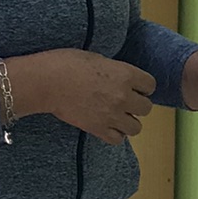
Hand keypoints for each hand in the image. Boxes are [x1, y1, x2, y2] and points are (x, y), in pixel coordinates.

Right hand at [11, 50, 154, 144]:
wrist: (46, 82)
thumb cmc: (67, 63)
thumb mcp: (97, 58)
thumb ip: (115, 70)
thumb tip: (121, 78)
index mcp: (125, 74)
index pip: (150, 85)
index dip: (143, 86)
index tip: (134, 86)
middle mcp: (123, 96)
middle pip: (147, 108)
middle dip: (137, 105)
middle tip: (125, 102)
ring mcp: (112, 115)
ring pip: (136, 128)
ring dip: (129, 122)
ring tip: (118, 117)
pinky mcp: (98, 129)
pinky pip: (118, 139)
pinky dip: (115, 134)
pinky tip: (108, 126)